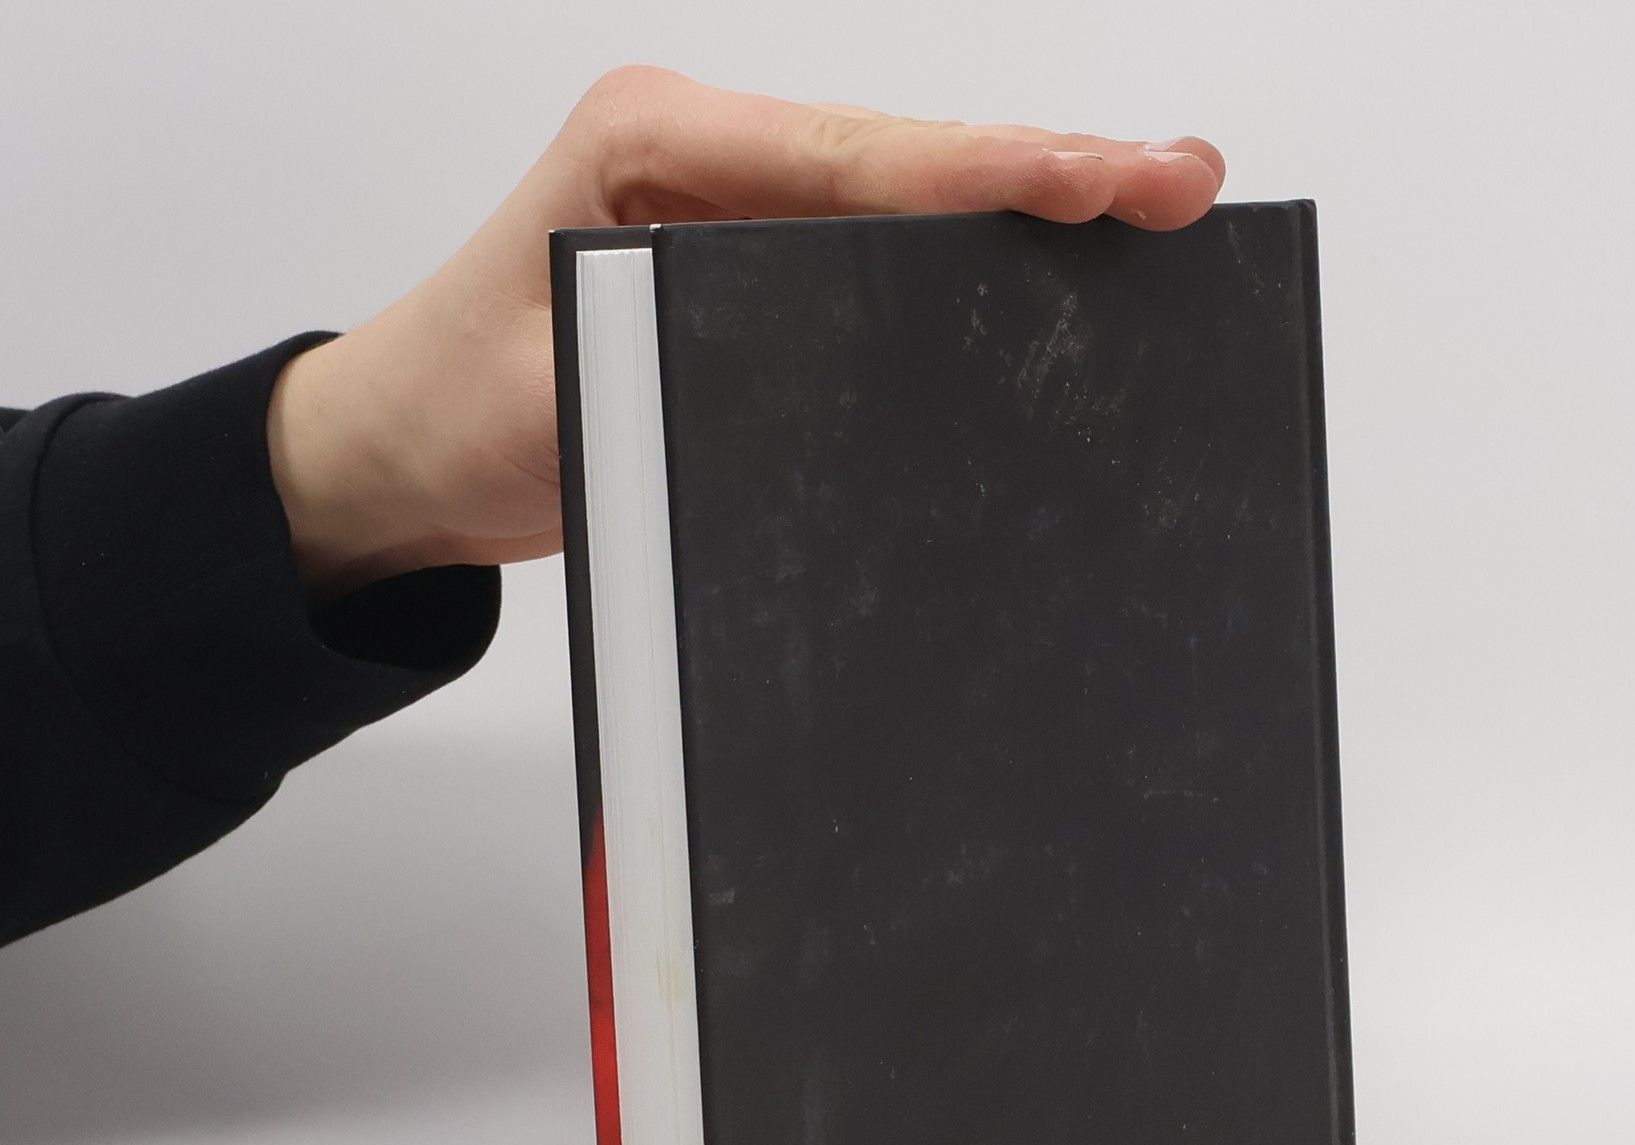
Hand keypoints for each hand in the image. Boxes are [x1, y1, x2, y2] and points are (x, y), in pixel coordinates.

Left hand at [266, 68, 1225, 596]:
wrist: (398, 455)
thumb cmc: (454, 408)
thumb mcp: (568, 391)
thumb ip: (691, 365)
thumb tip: (840, 377)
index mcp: (658, 142)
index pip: (857, 157)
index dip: (988, 173)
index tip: (1100, 181)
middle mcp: (710, 157)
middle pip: (908, 161)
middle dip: (1047, 172)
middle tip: (1179, 180)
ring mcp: (736, 212)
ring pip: (908, 203)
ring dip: (1025, 214)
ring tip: (1149, 211)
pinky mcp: (751, 275)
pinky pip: (878, 260)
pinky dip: (967, 269)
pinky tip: (1048, 283)